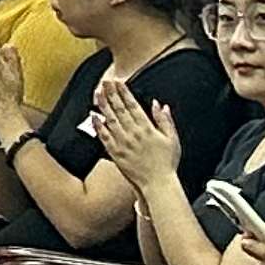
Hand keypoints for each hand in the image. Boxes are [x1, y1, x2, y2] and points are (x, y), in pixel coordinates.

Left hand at [87, 66, 178, 183]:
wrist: (158, 183)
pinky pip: (104, 136)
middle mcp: (133, 133)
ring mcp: (122, 143)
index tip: (118, 82)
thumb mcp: (172, 139)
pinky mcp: (115, 152)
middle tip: (105, 81)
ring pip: (110, 119)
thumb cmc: (167, 162)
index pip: (133, 105)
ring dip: (103, 105)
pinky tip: (93, 116)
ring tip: (97, 93)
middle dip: (111, 93)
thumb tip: (159, 105)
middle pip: (119, 109)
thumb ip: (165, 120)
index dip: (124, 92)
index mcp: (147, 128)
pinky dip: (98, 125)